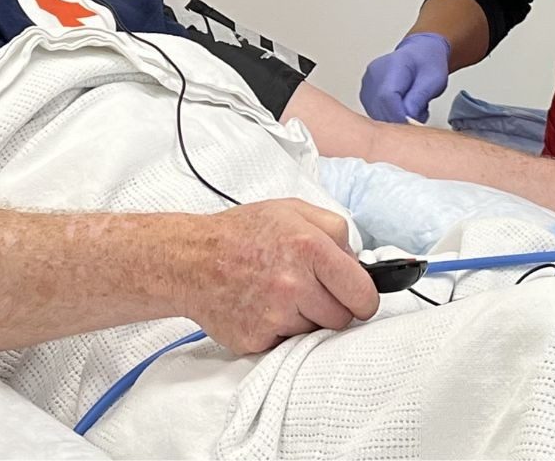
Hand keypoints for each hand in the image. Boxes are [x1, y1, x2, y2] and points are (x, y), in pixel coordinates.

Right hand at [177, 199, 377, 354]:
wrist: (191, 259)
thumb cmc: (244, 232)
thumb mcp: (293, 210)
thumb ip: (334, 230)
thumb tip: (358, 263)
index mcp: (309, 247)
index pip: (363, 293)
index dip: (363, 297)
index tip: (358, 297)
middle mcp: (294, 284)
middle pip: (342, 319)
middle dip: (332, 306)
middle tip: (309, 289)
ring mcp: (275, 316)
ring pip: (315, 333)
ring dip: (305, 318)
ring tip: (280, 293)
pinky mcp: (257, 340)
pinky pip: (287, 344)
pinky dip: (280, 330)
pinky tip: (263, 307)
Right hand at [359, 33, 450, 123]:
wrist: (420, 55)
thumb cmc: (427, 63)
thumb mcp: (433, 80)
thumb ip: (418, 99)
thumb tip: (407, 119)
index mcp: (392, 65)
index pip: (386, 97)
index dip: (399, 116)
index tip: (413, 125)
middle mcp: (374, 74)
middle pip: (379, 108)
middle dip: (400, 121)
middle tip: (419, 117)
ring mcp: (368, 85)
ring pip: (376, 114)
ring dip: (396, 120)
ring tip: (413, 108)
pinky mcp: (367, 95)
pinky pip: (376, 114)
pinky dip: (391, 118)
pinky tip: (403, 109)